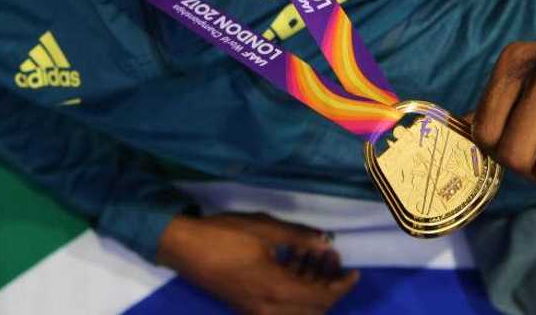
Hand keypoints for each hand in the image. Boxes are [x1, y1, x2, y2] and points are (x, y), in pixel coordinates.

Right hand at [155, 211, 358, 314]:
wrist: (183, 247)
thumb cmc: (224, 235)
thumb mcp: (265, 229)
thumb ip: (299, 238)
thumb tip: (327, 241)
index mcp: (277, 290)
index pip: (323, 298)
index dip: (342, 286)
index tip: (353, 270)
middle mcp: (270, 309)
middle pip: (314, 310)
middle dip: (329, 286)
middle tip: (332, 259)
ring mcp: (256, 311)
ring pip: (298, 310)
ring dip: (311, 287)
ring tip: (313, 256)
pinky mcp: (246, 306)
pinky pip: (281, 307)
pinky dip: (294, 290)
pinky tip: (292, 262)